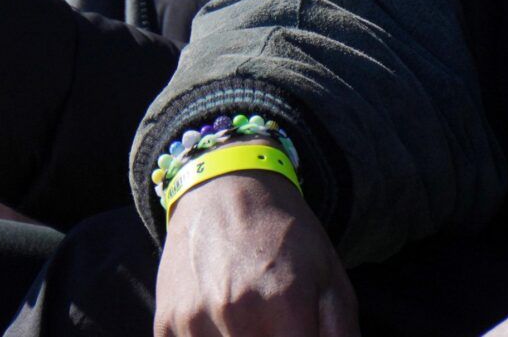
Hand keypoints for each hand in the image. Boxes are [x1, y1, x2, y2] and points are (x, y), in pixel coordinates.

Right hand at [156, 171, 357, 336]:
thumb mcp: (330, 277)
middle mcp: (237, 314)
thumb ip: (342, 335)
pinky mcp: (165, 325)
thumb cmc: (285, 234)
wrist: (224, 187)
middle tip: (278, 326)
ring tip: (251, 323)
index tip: (298, 332)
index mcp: (285, 304)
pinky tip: (221, 324)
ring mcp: (194, 322)